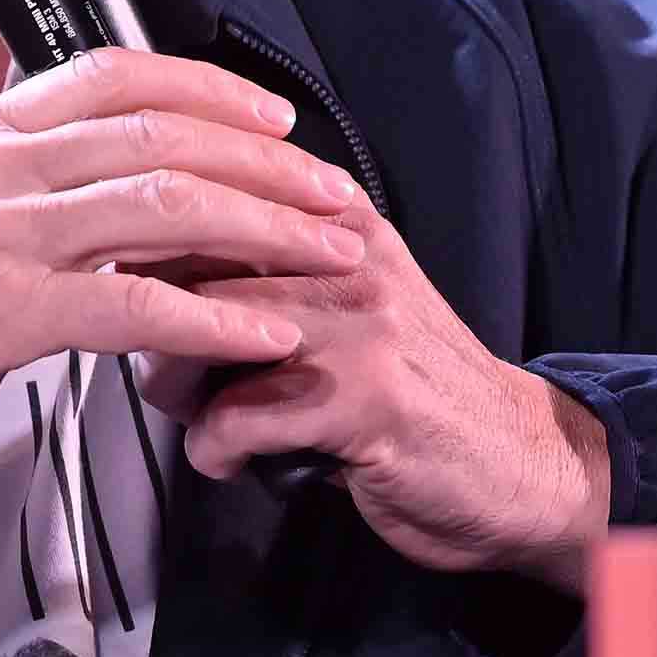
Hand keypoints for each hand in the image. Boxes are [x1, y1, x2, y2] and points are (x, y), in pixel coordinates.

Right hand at [0, 47, 362, 497]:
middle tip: (339, 195)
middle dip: (273, 166)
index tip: (276, 121)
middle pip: (165, 136)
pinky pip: (134, 305)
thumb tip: (73, 194)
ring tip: (333, 259)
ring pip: (167, 206)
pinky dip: (214, 318)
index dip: (213, 91)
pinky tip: (264, 336)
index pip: (117, 75)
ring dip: (268, 233)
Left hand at [145, 204, 612, 586]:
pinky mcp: (364, 399)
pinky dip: (215, 451)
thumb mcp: (353, 306)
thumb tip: (155, 275)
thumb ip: (273, 276)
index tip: (133, 289)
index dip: (148, 244)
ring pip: (203, 329)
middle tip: (164, 373)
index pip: (210, 192)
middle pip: (189, 256)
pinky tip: (234, 462)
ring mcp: (360, 324)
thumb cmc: (419, 394)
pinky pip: (237, 416)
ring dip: (175, 388)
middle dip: (150, 322)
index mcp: (341, 221)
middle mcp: (349, 256)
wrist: (523, 464)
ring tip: (198, 417)